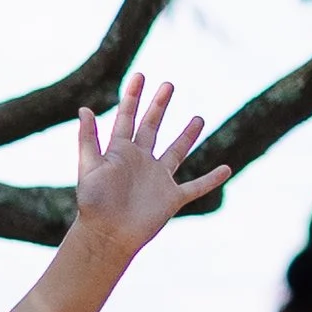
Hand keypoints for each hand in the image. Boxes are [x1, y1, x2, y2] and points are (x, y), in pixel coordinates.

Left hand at [71, 73, 229, 254]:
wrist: (107, 236)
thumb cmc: (94, 204)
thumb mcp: (89, 167)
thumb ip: (88, 139)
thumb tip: (84, 108)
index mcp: (120, 152)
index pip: (127, 117)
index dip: (132, 96)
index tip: (140, 75)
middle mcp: (140, 161)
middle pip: (152, 127)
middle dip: (159, 106)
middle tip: (169, 85)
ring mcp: (158, 179)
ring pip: (176, 152)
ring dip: (187, 136)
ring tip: (198, 118)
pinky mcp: (171, 198)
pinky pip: (196, 186)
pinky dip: (212, 179)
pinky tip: (226, 169)